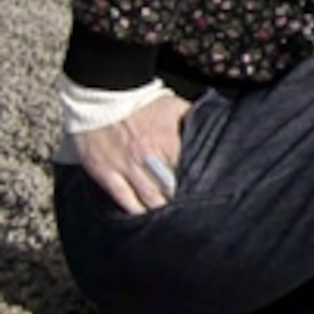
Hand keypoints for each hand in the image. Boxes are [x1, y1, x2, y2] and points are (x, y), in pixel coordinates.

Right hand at [73, 93, 192, 216]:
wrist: (104, 93)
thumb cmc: (142, 101)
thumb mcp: (174, 106)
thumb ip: (193, 121)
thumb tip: (210, 131)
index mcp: (167, 143)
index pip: (185, 175)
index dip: (193, 187)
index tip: (200, 197)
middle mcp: (146, 159)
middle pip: (166, 192)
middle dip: (175, 204)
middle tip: (185, 215)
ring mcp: (123, 167)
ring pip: (144, 199)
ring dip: (155, 210)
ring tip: (165, 219)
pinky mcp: (103, 171)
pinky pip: (120, 197)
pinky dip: (132, 208)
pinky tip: (140, 215)